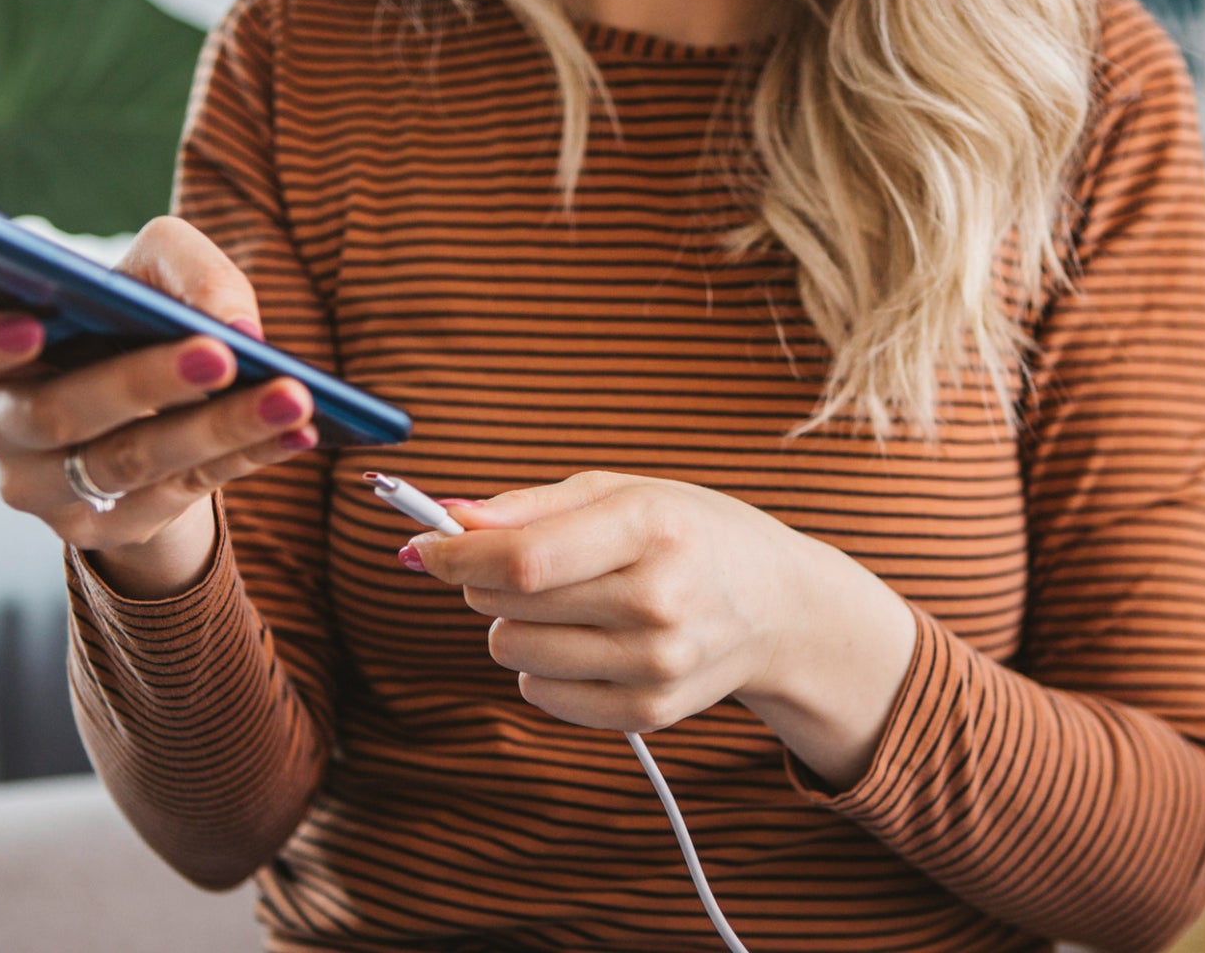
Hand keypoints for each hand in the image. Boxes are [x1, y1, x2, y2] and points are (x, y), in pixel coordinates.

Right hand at [0, 216, 316, 597]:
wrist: (154, 410)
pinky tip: (300, 431)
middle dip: (143, 383)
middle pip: (54, 414)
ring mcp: (43, 488)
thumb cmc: (133, 320)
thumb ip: (182, 268)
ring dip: (217, 427)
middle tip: (218, 355)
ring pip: (126, 462)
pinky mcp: (104, 529)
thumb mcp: (153, 271)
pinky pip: (179, 492)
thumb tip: (235, 322)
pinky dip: (245, 457)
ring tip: (291, 395)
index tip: (34, 325)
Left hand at [407, 471, 844, 731]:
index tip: (424, 546)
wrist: (780, 608)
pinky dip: (541, 668)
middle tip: (524, 566)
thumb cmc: (690, 535)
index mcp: (652, 529)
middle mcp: (658, 600)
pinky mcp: (649, 711)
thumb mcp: (623, 493)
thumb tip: (448, 518)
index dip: (456, 554)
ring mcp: (656, 663)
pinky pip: (541, 695)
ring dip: (514, 625)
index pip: (523, 559)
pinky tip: (584, 643)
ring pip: (514, 653)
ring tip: (565, 605)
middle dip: (485, 581)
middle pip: (509, 605)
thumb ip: (530, 506)